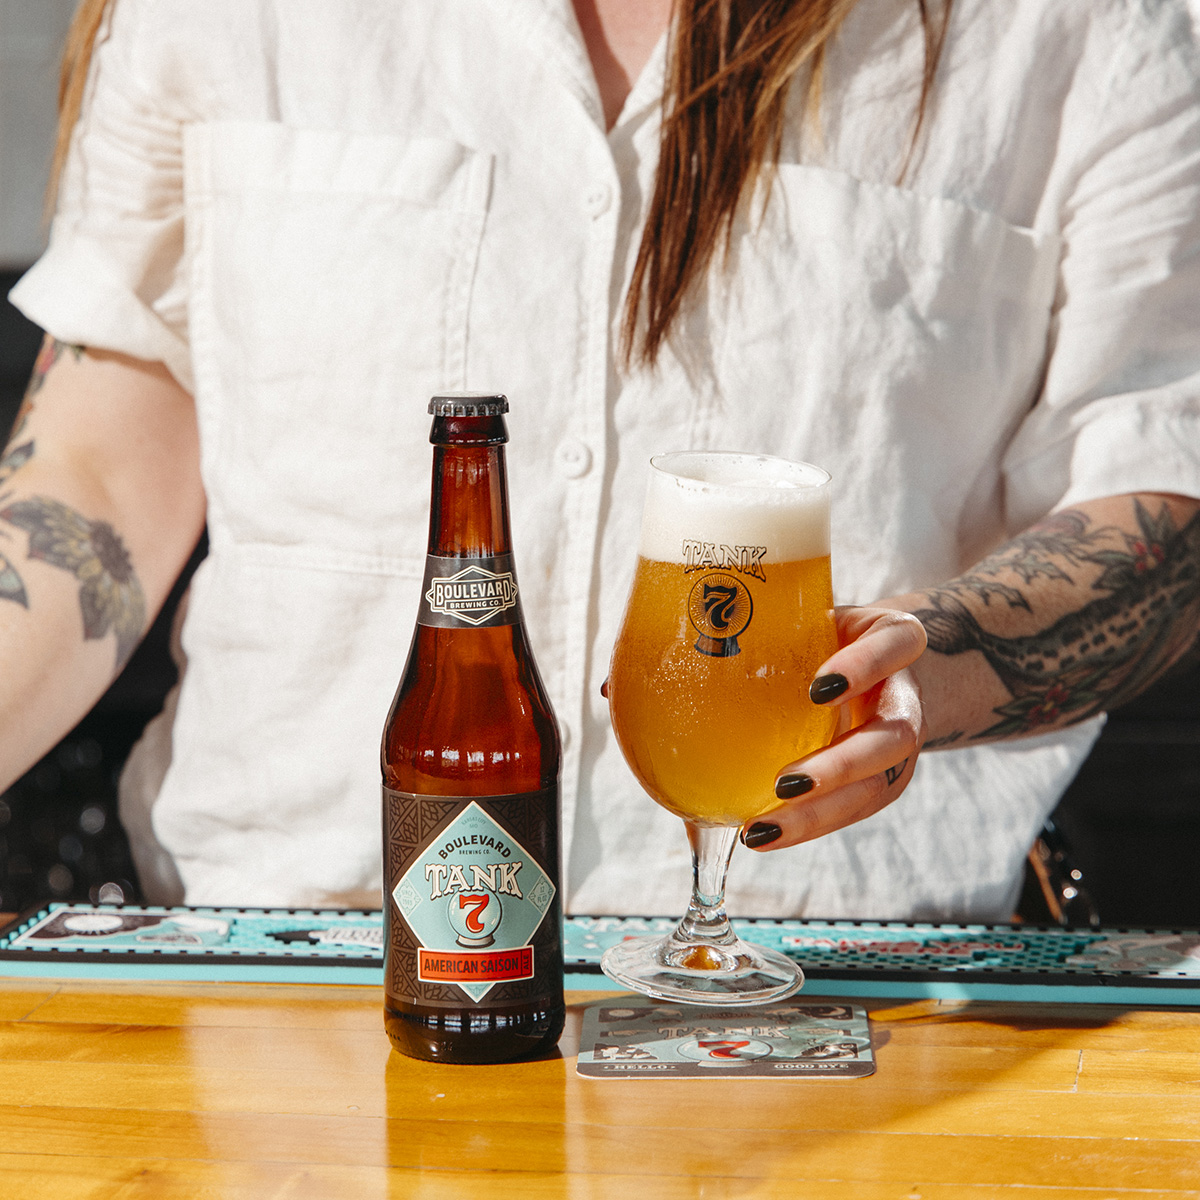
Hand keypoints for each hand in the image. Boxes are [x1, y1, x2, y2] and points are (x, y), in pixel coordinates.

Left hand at [740, 606, 927, 850]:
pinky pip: (856, 807)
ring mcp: (900, 741)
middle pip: (895, 736)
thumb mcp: (807, 617)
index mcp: (892, 639)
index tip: (819, 689)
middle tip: (785, 783)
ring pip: (878, 786)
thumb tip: (638, 668)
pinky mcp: (887, 777)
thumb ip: (753, 628)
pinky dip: (810, 824)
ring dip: (820, 813)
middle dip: (842, 765)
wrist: (877, 658)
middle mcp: (904, 694)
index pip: (896, 643)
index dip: (865, 666)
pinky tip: (764, 833)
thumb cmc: (826, 634)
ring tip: (762, 829)